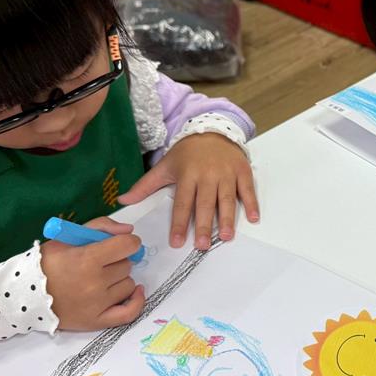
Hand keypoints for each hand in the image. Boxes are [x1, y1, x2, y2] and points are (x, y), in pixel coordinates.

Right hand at [41, 217, 145, 329]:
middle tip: (100, 262)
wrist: (24, 295)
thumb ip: (100, 226)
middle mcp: (95, 283)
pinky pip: (129, 313)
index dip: (129, 241)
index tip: (123, 243)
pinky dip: (137, 301)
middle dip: (117, 260)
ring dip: (120, 279)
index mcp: (88, 259)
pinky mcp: (96, 321)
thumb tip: (129, 231)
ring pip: (128, 284)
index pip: (127, 245)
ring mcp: (97, 304)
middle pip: (126, 265)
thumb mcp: (68, 237)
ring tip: (101, 278)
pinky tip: (136, 291)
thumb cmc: (47, 263)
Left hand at [118, 134, 258, 249]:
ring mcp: (227, 173)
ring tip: (226, 237)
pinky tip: (253, 219)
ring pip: (227, 199)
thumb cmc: (188, 153)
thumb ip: (145, 185)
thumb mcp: (165, 165)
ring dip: (228, 218)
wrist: (213, 129)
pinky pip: (247, 190)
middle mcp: (207, 175)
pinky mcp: (242, 171)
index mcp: (187, 175)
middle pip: (205, 204)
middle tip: (202, 246)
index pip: (182, 203)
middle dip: (204, 225)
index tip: (177, 241)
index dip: (180, 223)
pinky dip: (252, 204)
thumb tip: (122, 200)